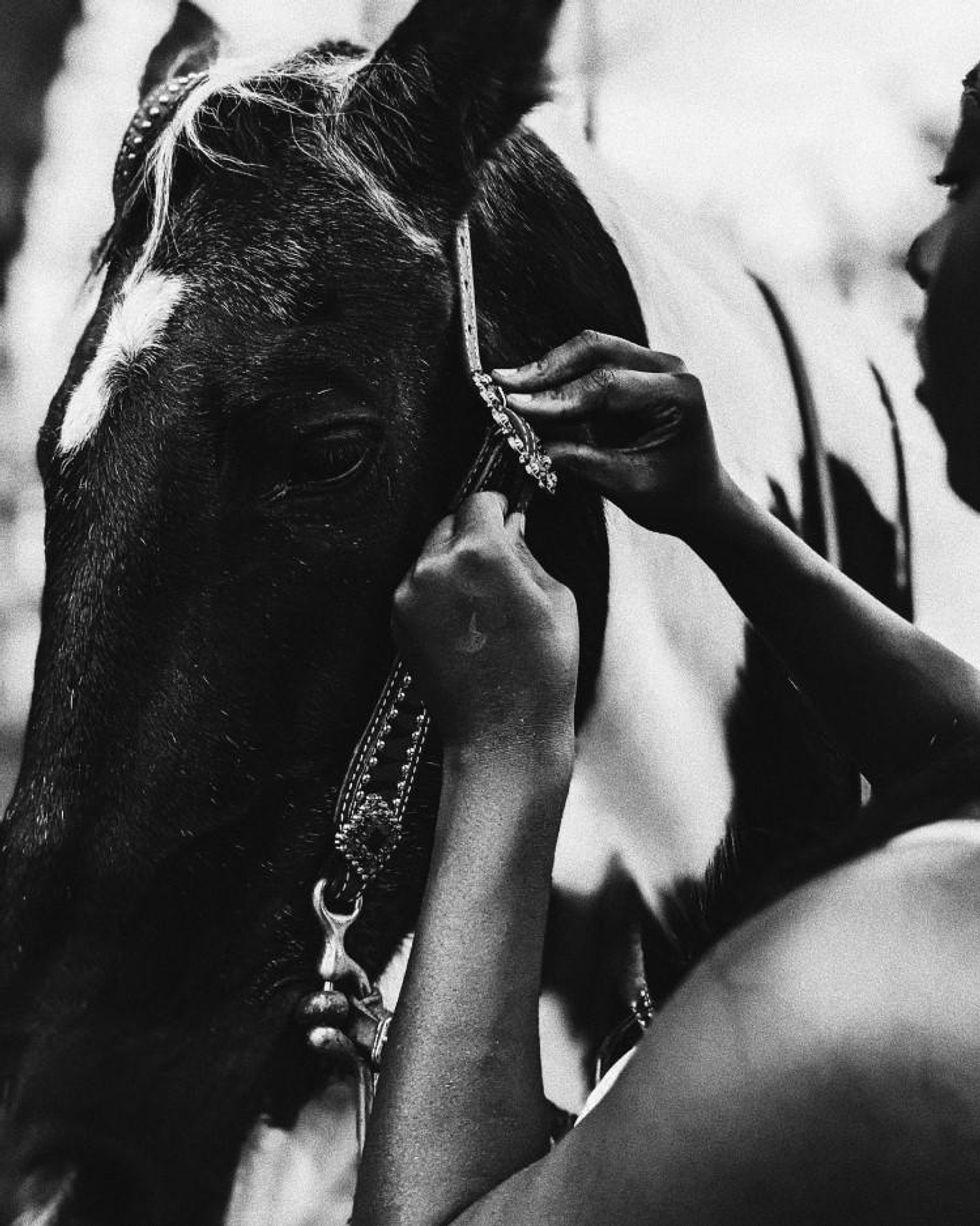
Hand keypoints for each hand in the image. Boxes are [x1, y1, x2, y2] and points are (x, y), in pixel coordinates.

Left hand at [392, 492, 577, 765]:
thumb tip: (510, 527)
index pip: (479, 500)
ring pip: (430, 555)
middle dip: (473, 535)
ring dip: (452, 563)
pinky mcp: (398, 621)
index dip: (497, 506)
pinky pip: (417, 586)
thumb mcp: (556, 598)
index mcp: (480, 554)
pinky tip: (464, 624)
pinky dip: (436, 592)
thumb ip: (527, 552)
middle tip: (498, 564)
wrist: (502, 735)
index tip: (507, 516)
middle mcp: (435, 567)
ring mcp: (410, 595)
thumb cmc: (541, 672)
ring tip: (482, 603)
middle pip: (450, 524)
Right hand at [494, 331, 731, 535]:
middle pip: (596, 351)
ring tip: (508, 385)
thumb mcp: (627, 487)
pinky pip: (591, 363)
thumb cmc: (672, 497)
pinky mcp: (634, 371)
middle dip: (546, 369)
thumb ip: (581, 463)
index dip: (556, 397)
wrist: (699, 498)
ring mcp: (652, 365)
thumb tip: (529, 446)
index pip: (606, 385)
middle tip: (502, 384)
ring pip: (590, 350)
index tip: (515, 407)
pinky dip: (559, 376)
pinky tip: (528, 390)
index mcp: (677, 395)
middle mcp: (668, 368)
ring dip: (548, 368)